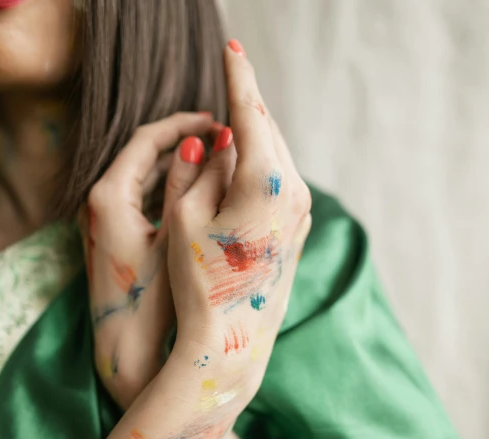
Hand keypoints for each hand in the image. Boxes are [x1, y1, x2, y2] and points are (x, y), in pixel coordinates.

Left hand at [78, 112, 215, 409]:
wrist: (127, 351)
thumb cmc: (155, 301)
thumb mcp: (178, 237)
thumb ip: (189, 186)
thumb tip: (209, 141)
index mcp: (108, 196)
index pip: (146, 140)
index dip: (184, 124)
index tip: (217, 120)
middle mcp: (98, 203)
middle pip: (143, 155)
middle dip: (183, 144)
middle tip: (221, 139)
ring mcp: (102, 221)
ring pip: (143, 177)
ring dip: (176, 167)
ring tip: (215, 163)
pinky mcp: (112, 238)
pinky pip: (140, 199)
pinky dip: (166, 190)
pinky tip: (197, 194)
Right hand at [167, 41, 311, 405]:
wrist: (232, 340)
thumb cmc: (198, 281)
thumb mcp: (184, 218)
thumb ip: (199, 169)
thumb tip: (214, 140)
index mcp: (266, 180)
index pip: (250, 111)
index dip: (237, 76)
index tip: (231, 49)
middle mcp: (295, 191)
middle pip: (268, 130)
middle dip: (247, 105)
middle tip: (231, 76)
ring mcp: (304, 212)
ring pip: (277, 156)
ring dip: (255, 137)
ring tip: (234, 120)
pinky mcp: (301, 229)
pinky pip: (283, 182)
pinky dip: (264, 166)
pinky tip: (247, 165)